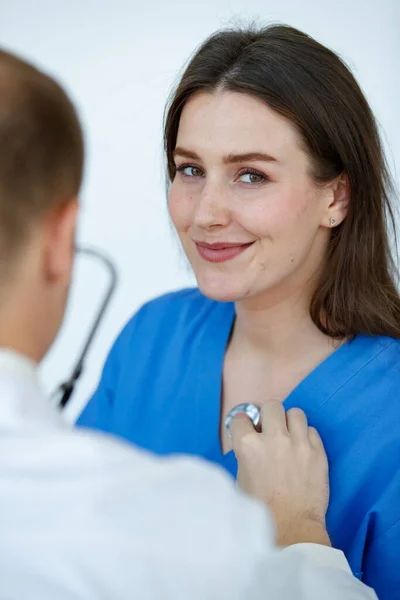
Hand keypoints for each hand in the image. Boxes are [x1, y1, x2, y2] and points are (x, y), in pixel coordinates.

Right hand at [230, 403, 330, 546]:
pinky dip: (306, 437)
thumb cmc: (262, 508)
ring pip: (296, 412)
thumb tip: (250, 439)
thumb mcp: (241, 477)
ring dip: (290, 423)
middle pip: (271, 406)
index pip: (241, 417)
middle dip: (268, 416)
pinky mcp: (318, 451)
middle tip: (270, 430)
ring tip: (289, 437)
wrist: (292, 528)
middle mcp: (274, 439)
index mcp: (248, 446)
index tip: (247, 430)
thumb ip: (245, 452)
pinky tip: (302, 450)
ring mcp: (298, 444)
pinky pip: (312, 430)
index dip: (243, 425)